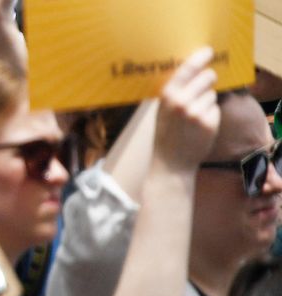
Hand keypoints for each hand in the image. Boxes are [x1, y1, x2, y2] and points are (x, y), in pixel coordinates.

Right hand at [153, 48, 220, 171]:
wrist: (170, 162)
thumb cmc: (165, 134)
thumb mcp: (162, 110)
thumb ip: (174, 92)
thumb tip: (191, 71)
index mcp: (167, 95)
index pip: (187, 69)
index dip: (199, 57)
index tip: (208, 51)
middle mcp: (182, 101)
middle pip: (207, 77)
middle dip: (208, 79)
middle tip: (204, 86)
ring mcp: (197, 112)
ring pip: (212, 94)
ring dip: (207, 100)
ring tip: (195, 114)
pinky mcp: (210, 122)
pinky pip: (215, 108)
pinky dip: (211, 114)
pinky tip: (200, 124)